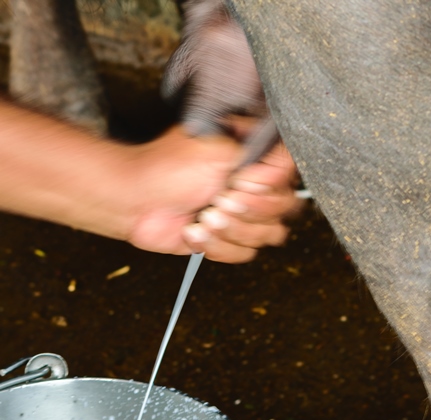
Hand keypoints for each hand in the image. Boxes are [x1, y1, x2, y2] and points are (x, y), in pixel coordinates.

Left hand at [126, 125, 301, 262]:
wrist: (136, 201)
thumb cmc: (167, 168)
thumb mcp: (217, 149)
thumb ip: (258, 157)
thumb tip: (283, 174)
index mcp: (254, 157)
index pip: (290, 171)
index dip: (269, 182)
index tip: (241, 180)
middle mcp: (255, 186)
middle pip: (286, 207)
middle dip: (250, 208)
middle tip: (218, 198)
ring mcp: (243, 215)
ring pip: (268, 235)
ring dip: (232, 229)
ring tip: (203, 216)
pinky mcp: (228, 240)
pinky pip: (246, 253)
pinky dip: (218, 246)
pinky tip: (195, 232)